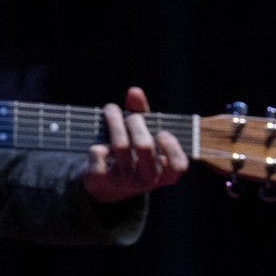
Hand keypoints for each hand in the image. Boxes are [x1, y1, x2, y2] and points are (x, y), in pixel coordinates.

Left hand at [82, 84, 188, 201]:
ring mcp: (124, 180)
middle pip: (143, 145)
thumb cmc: (130, 153)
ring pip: (120, 145)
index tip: (162, 132)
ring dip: (114, 121)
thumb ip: (141, 113)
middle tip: (130, 116)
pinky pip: (98, 154)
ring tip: (110, 109)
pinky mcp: (101, 179)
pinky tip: (99, 143)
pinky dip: (97, 144)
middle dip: (135, 122)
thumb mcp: (140, 135)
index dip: (172, 148)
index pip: (178, 165)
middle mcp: (147, 180)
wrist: (103, 184)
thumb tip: (134, 91)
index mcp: (164, 173)